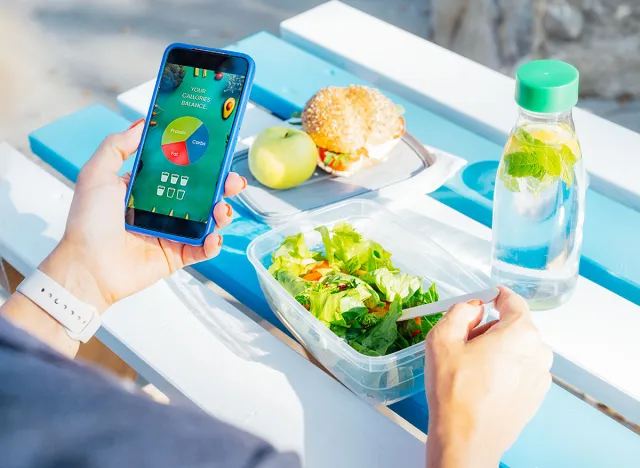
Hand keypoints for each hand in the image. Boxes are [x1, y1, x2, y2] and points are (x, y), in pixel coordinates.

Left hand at [39, 120, 245, 312]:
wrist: (87, 266)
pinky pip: (202, 249)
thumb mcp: (97, 175)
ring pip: (208, 220)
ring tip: (221, 210)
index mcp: (147, 188)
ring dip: (222, 213)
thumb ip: (117, 146)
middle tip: (232, 181)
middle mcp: (162, 209)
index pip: (181, 170)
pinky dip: (213, 244)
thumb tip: (142, 125)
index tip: (216, 151)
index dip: (200, 161)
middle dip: (222, 186)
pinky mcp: (176, 256)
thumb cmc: (88, 222)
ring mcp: (172, 233)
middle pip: (202, 194)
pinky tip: (213, 238)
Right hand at [424, 287, 552, 467]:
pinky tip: (482, 384)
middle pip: (514, 326)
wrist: (466, 439)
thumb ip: (459, 312)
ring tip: (471, 369)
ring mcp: (540, 376)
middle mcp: (538, 352)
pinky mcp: (536, 396)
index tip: (484, 298)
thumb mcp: (442, 339)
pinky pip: (520, 370)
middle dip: (491, 328)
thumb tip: (472, 308)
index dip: (495, 296)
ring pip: (517, 348)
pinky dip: (504, 370)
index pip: (513, 301)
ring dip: (497, 350)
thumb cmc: (455, 391)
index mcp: (520, 333)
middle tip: (465, 344)